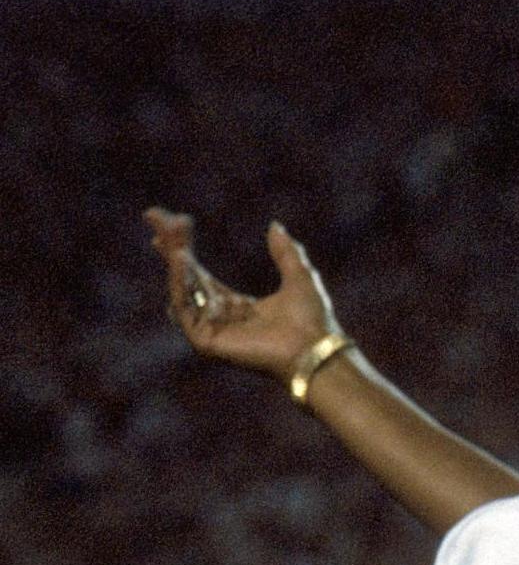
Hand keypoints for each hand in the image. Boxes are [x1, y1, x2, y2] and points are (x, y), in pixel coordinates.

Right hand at [145, 207, 339, 380]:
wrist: (316, 349)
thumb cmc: (313, 321)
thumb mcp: (299, 276)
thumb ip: (286, 252)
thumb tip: (275, 226)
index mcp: (237, 307)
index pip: (200, 275)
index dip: (183, 249)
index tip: (170, 221)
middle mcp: (220, 319)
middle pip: (185, 278)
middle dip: (171, 247)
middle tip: (155, 215)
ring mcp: (211, 331)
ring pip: (181, 290)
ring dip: (175, 261)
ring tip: (171, 236)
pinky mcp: (206, 342)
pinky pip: (185, 309)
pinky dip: (180, 282)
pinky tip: (181, 258)